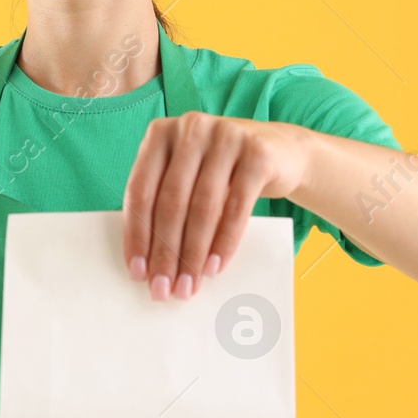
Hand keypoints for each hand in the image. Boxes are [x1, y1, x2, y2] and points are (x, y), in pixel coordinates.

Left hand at [123, 113, 310, 300]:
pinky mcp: (257, 153)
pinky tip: (214, 267)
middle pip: (170, 202)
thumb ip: (165, 202)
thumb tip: (147, 263)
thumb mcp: (189, 176)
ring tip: (189, 285)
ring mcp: (226, 136)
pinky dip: (224, 242)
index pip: (140, 190)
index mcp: (160, 134)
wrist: (281, 151)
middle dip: (166, 252)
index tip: (138, 272)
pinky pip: (237, 206)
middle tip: (164, 289)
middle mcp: (190, 129)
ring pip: (203, 207)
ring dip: (193, 254)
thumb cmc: (221, 173)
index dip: (136, 235)